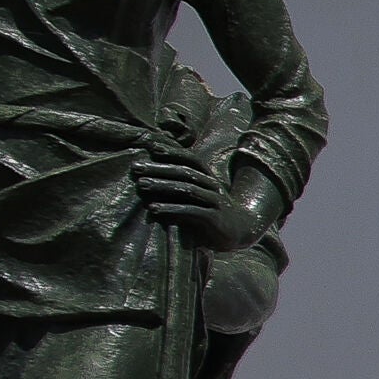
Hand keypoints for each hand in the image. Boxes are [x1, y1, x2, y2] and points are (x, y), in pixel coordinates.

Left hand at [134, 148, 271, 254]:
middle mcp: (213, 186)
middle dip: (159, 169)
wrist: (242, 231)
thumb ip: (180, 185)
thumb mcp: (199, 195)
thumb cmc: (212, 211)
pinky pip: (191, 211)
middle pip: (185, 172)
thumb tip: (150, 175)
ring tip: (141, 185)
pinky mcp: (215, 219)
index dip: (172, 151)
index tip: (150, 147)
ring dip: (162, 185)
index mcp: (209, 177)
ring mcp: (216, 202)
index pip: (190, 158)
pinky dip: (171, 208)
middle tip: (136, 168)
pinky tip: (154, 208)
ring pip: (188, 189)